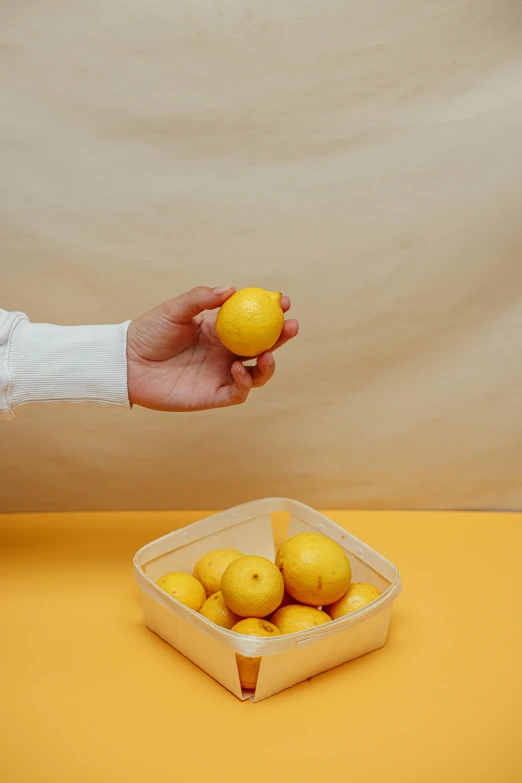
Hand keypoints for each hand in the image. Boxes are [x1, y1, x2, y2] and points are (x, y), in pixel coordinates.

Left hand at [126, 286, 298, 410]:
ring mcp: (221, 374)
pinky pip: (238, 392)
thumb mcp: (174, 310)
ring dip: (268, 364)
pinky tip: (237, 369)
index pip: (253, 321)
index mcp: (219, 330)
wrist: (126, 363)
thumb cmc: (148, 332)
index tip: (283, 301)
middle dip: (281, 336)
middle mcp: (225, 352)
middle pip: (263, 346)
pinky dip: (245, 382)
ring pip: (257, 373)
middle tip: (291, 325)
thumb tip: (231, 289)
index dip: (271, 312)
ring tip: (265, 353)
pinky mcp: (213, 395)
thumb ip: (201, 299)